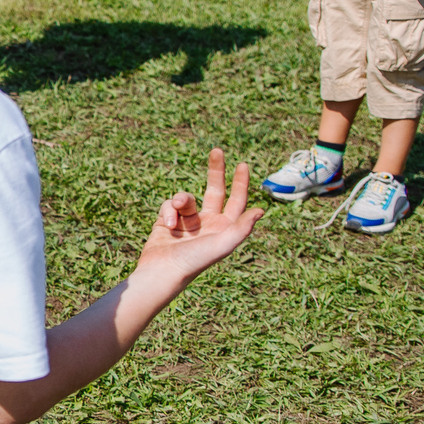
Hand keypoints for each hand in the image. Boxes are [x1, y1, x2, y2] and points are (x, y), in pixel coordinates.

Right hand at [132, 148, 262, 296]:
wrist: (162, 272)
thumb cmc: (195, 260)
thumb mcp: (223, 244)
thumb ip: (242, 227)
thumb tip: (261, 210)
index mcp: (225, 229)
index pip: (237, 201)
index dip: (241, 183)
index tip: (242, 164)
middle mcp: (208, 224)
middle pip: (215, 191)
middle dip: (216, 171)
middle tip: (217, 151)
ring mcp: (187, 222)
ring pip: (186, 197)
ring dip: (181, 199)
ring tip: (176, 210)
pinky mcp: (167, 222)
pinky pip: (169, 204)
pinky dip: (167, 211)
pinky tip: (167, 226)